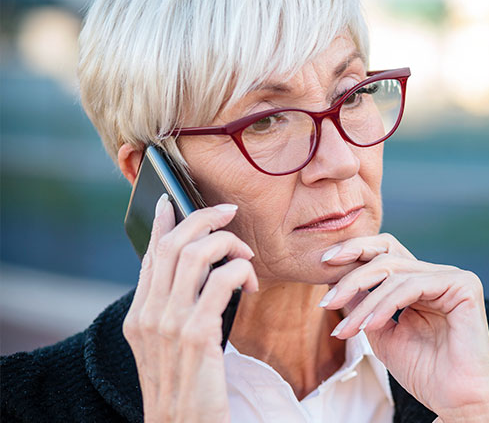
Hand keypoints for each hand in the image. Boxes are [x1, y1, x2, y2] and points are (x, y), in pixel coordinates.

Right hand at [122, 195, 257, 422]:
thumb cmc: (184, 388)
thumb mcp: (166, 348)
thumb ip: (172, 311)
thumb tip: (194, 275)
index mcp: (138, 315)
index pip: (149, 256)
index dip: (163, 224)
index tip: (171, 200)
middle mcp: (148, 315)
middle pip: (172, 245)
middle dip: (203, 219)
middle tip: (229, 212)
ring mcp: (169, 324)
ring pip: (196, 256)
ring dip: (227, 245)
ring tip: (246, 258)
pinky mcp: (197, 335)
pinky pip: (221, 282)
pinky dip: (239, 271)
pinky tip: (250, 282)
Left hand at [320, 233, 488, 422]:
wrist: (456, 401)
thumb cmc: (424, 372)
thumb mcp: (381, 333)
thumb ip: (363, 306)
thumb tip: (336, 283)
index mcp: (421, 282)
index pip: (386, 253)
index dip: (355, 252)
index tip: (322, 264)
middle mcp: (438, 275)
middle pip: (387, 257)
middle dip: (352, 276)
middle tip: (327, 300)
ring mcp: (453, 278)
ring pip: (395, 273)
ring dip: (365, 302)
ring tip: (348, 329)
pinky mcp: (464, 286)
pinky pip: (413, 285)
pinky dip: (386, 304)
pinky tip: (370, 326)